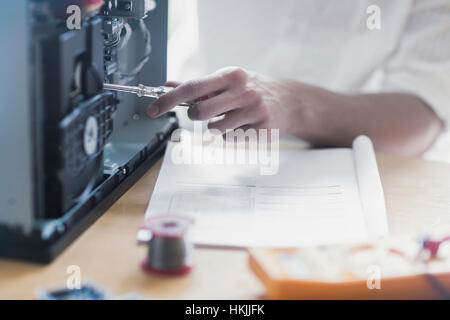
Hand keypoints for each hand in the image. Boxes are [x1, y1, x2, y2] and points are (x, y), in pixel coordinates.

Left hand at [147, 67, 301, 134]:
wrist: (289, 101)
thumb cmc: (252, 88)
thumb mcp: (228, 80)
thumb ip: (200, 86)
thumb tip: (168, 85)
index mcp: (231, 75)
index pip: (192, 87)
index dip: (169, 99)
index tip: (152, 109)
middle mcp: (243, 91)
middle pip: (200, 112)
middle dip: (195, 116)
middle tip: (206, 113)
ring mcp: (253, 111)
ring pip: (215, 129)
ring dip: (217, 127)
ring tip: (233, 118)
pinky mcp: (261, 129)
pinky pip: (231, 139)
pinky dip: (232, 135)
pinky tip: (245, 126)